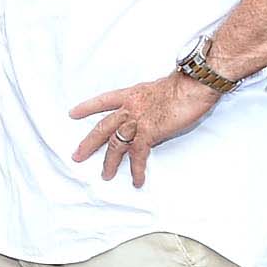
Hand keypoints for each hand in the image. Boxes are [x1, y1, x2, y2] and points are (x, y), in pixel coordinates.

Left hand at [68, 73, 219, 186]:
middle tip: (77, 155)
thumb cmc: (184, 84)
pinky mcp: (149, 132)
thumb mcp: (158, 89)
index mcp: (131, 94)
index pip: (104, 100)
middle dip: (88, 143)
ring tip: (105, 175)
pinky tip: (136, 181)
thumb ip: (149, 102)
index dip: (87, 107)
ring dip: (110, 162)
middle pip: (102, 127)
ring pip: (115, 144)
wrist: (193, 85)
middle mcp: (129, 108)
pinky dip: (137, 170)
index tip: (72, 113)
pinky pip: (138, 155)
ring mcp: (137, 121)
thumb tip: (149, 116)